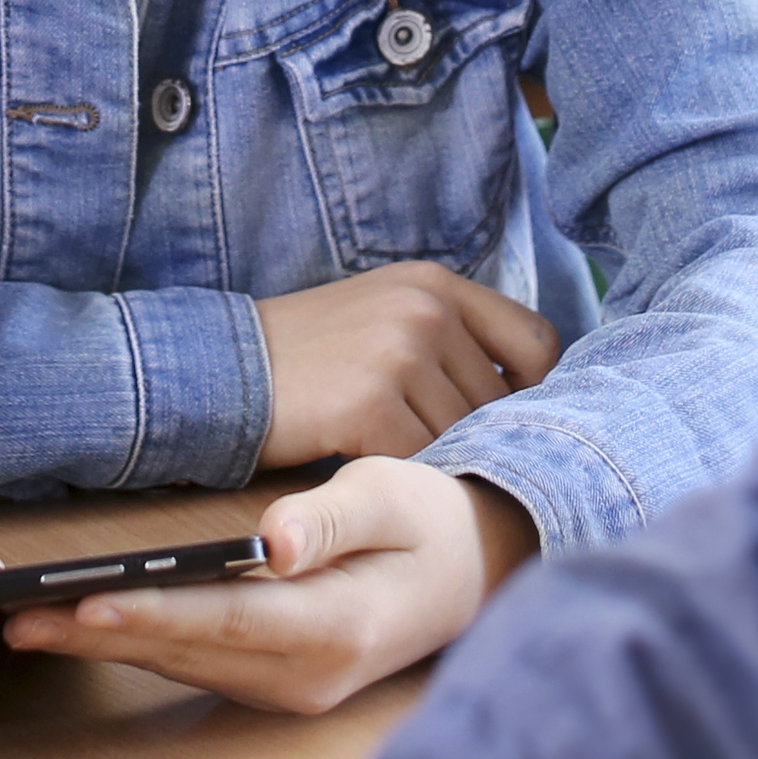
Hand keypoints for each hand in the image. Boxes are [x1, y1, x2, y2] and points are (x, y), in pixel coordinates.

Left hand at [2, 458, 540, 711]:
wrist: (477, 570)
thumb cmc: (431, 520)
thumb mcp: (392, 494)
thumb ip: (332, 519)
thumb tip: (278, 543)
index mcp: (338, 627)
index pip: (226, 620)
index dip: (153, 611)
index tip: (86, 601)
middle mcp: (309, 673)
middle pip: (187, 652)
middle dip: (98, 634)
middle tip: (19, 618)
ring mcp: (292, 686)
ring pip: (183, 663)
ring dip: (107, 644)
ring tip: (28, 622)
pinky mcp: (277, 679)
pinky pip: (196, 662)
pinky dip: (138, 644)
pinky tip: (83, 625)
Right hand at [253, 261, 559, 469]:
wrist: (221, 369)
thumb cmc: (306, 357)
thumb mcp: (382, 315)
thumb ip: (448, 336)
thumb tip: (526, 395)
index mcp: (434, 284)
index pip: (536, 340)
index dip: (532, 390)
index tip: (503, 419)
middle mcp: (425, 309)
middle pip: (501, 401)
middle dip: (473, 435)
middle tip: (432, 449)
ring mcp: (399, 353)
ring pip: (463, 435)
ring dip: (434, 457)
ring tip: (392, 453)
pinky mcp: (372, 403)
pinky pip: (422, 460)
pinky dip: (403, 475)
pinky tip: (368, 462)